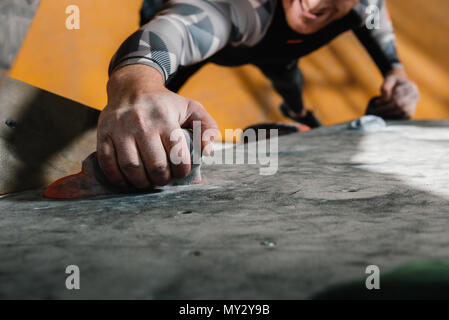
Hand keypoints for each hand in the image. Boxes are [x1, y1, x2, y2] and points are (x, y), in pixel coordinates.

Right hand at [97, 65, 217, 187]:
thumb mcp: (192, 109)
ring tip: (148, 181)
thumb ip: (208, 128)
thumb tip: (207, 151)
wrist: (132, 87)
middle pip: (155, 165)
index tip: (180, 173)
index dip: (181, 171)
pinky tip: (128, 180)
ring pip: (131, 167)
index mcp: (165, 118)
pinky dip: (118, 178)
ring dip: (142, 182)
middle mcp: (141, 123)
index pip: (177, 155)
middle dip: (162, 179)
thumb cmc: (165, 104)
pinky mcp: (103, 133)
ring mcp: (119, 129)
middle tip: (164, 179)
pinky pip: (108, 163)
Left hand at [366, 68, 418, 118]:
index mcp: (410, 86)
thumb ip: (386, 87)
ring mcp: (414, 103)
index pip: (397, 95)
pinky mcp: (412, 110)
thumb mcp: (389, 79)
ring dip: (390, 114)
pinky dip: (395, 117)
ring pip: (403, 112)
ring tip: (379, 113)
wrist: (402, 84)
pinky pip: (405, 116)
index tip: (375, 103)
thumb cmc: (394, 82)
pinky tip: (386, 115)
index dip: (385, 101)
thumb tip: (385, 98)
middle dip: (386, 109)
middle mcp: (415, 95)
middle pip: (400, 104)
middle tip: (375, 111)